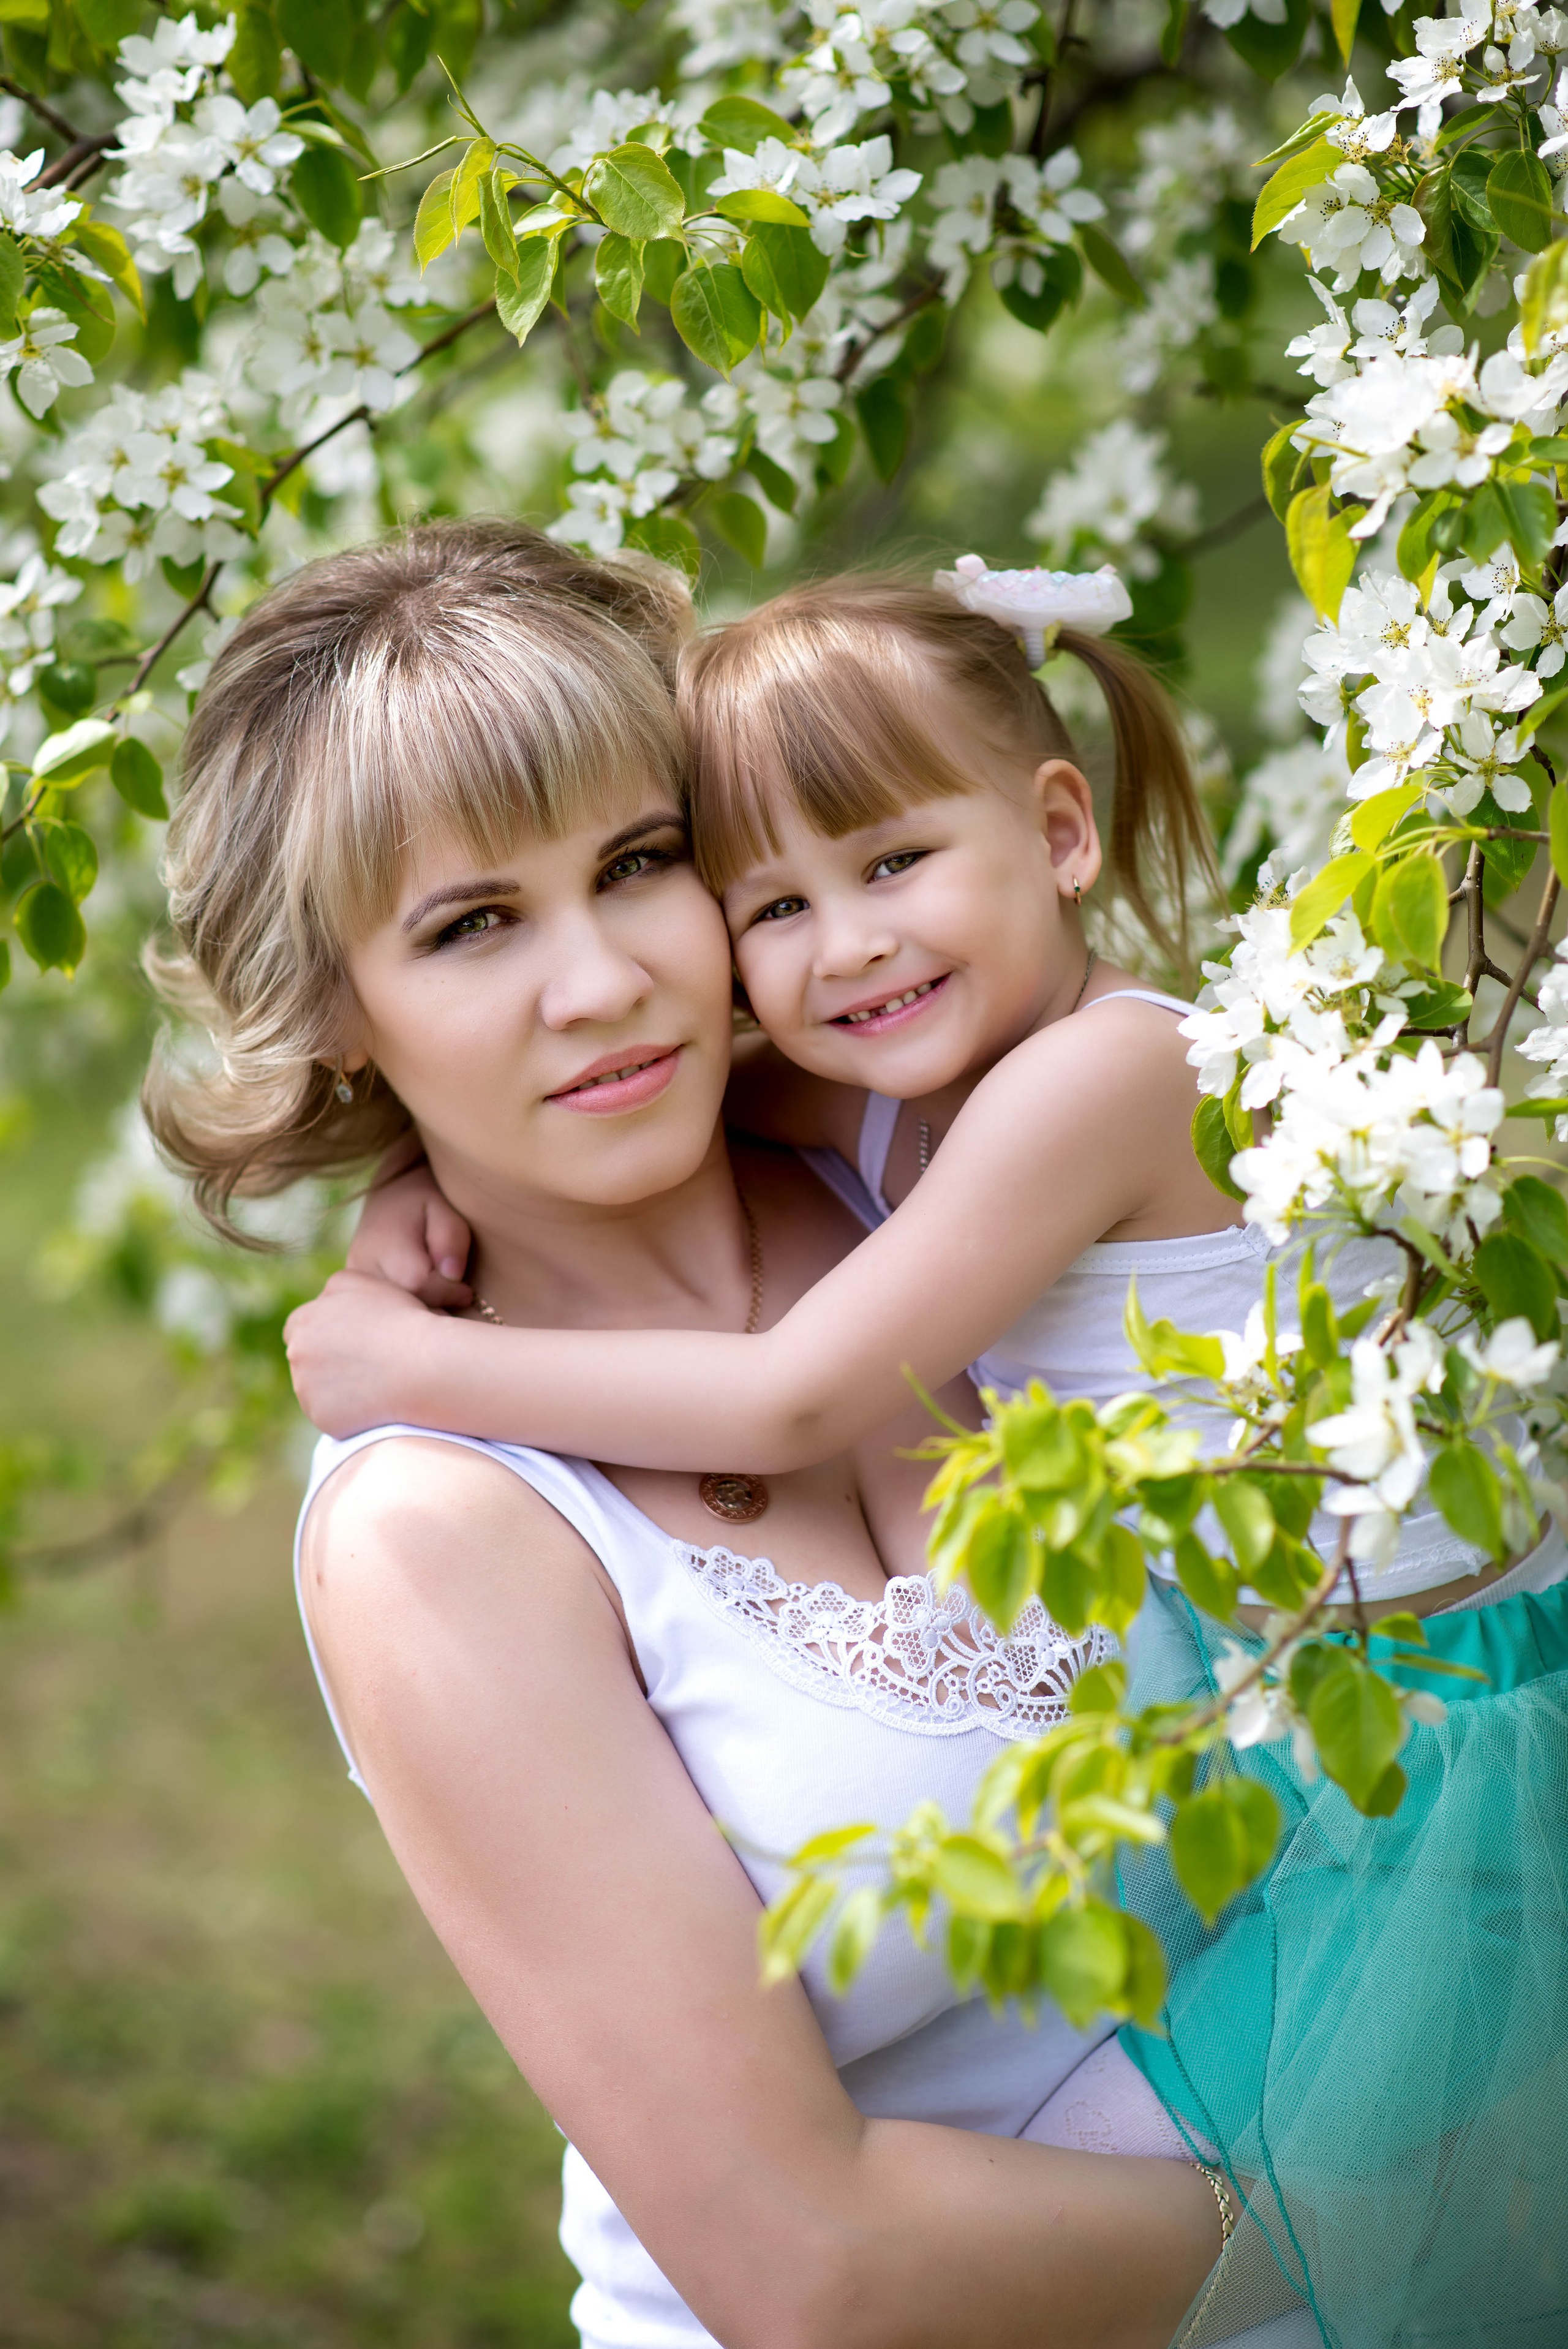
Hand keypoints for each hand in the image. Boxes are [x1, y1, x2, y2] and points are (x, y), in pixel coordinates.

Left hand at [285, 1270, 439, 1437]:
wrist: (421, 1365)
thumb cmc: (399, 1319)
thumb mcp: (362, 1282)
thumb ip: (333, 1289)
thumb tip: (324, 1301)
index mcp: (303, 1320)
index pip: (299, 1327)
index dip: (325, 1331)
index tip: (349, 1338)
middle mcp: (297, 1354)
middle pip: (305, 1358)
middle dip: (326, 1359)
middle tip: (362, 1361)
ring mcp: (306, 1389)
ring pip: (315, 1388)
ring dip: (336, 1386)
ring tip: (373, 1382)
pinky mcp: (321, 1416)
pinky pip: (330, 1414)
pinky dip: (347, 1411)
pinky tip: (373, 1402)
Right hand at [347, 1161, 473, 1310]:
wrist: (391, 1197)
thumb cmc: (425, 1200)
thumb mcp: (444, 1207)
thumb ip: (451, 1237)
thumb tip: (452, 1275)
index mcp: (382, 1242)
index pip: (417, 1284)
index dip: (447, 1292)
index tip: (467, 1291)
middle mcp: (360, 1267)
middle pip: (400, 1307)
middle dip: (434, 1310)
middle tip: (458, 1304)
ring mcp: (354, 1285)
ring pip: (388, 1319)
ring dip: (418, 1318)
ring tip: (442, 1308)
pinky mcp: (355, 1297)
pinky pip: (381, 1319)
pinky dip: (404, 1319)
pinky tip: (422, 1313)